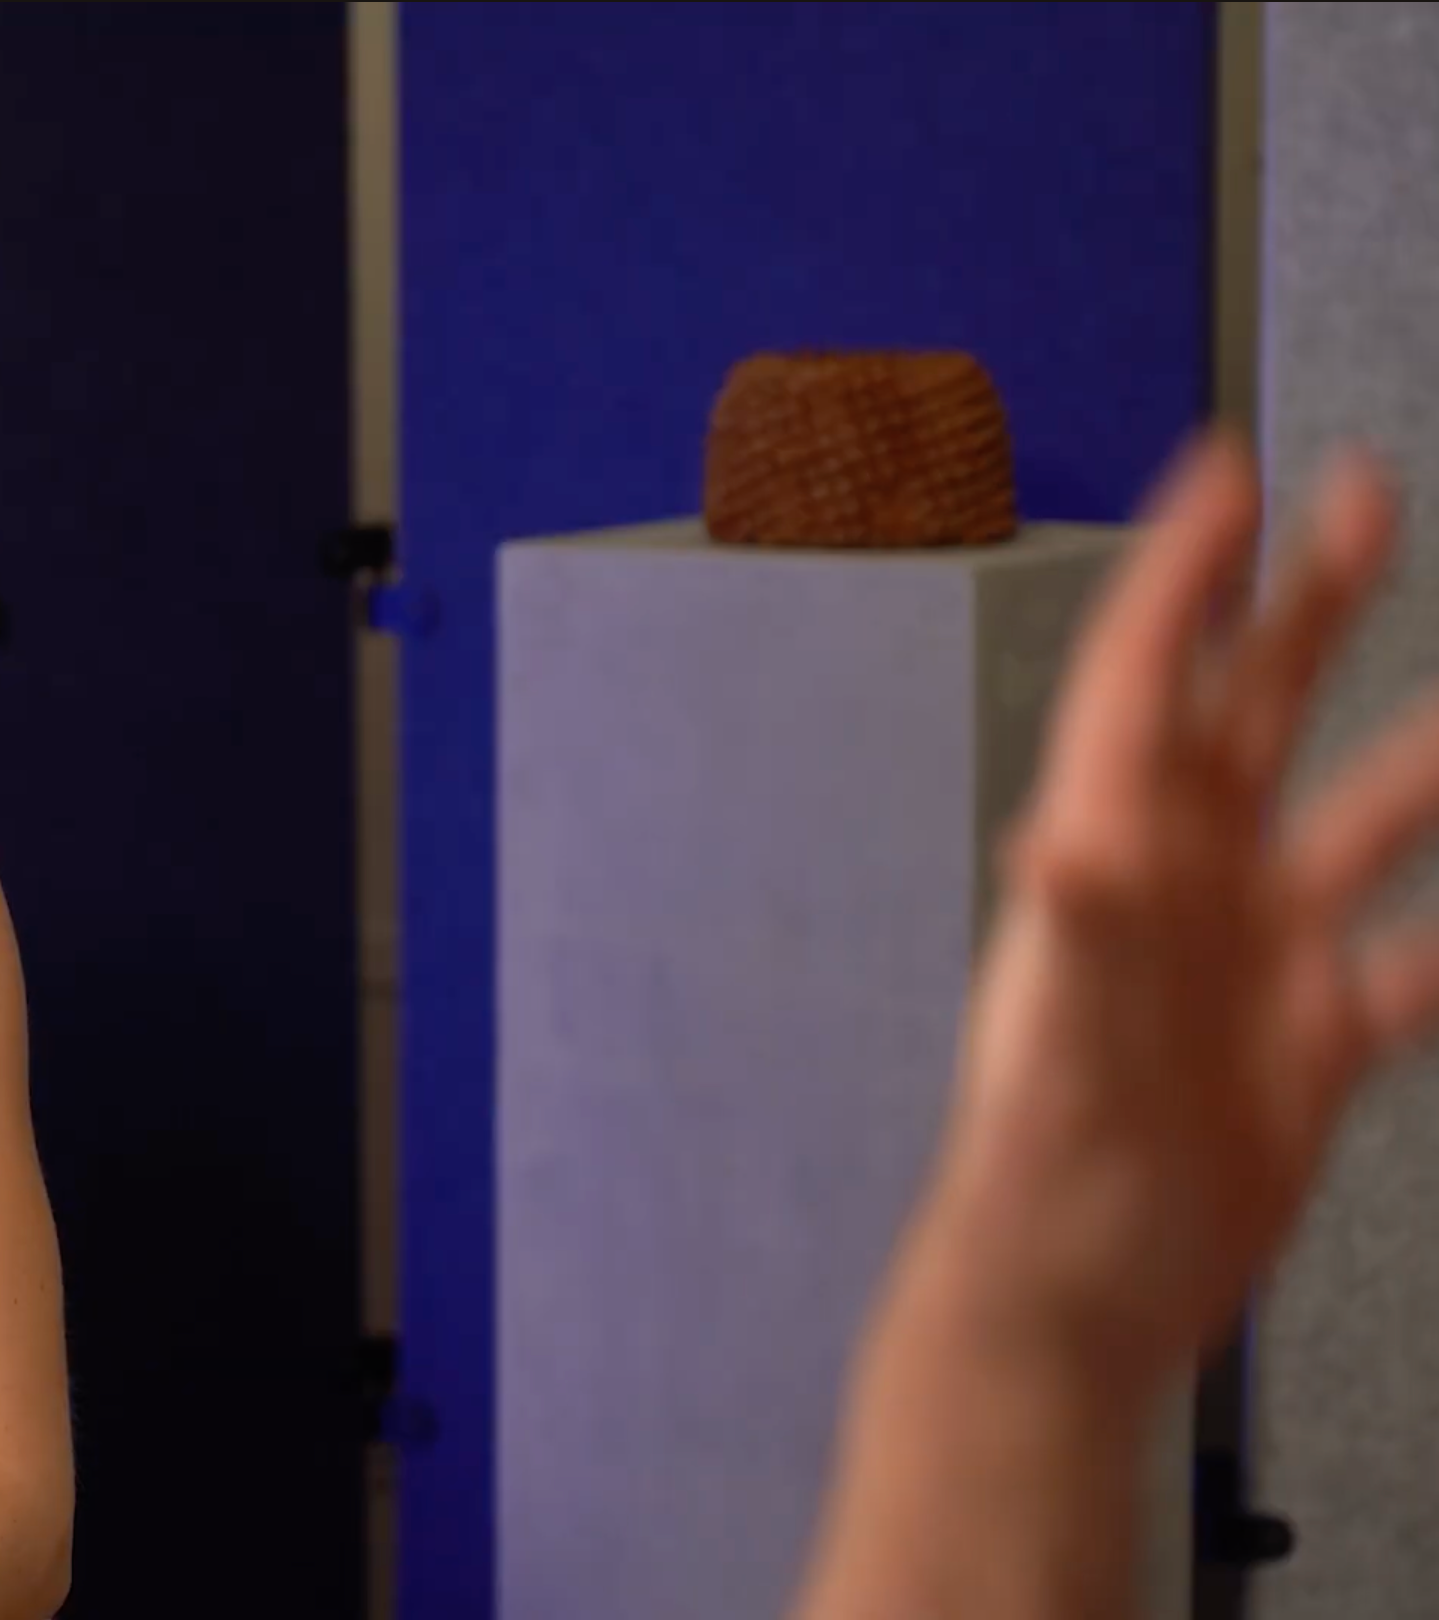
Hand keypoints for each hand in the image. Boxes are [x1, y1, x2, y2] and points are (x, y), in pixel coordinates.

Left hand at [911, 430, 1433, 1390]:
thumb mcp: (1063, 1054)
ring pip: (1356, 824)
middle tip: (1363, 494)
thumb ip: (1081, 945)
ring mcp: (1250, 963)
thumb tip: (1060, 831)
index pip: (1142, 683)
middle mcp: (1181, 890)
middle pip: (1250, 713)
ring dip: (1424, 753)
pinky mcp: (1308, 1049)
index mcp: (1108, 862)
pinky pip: (1410, 965)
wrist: (1073, 1313)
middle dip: (1303, 606)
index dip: (1184, 576)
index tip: (1228, 466)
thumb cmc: (1039, 1185)